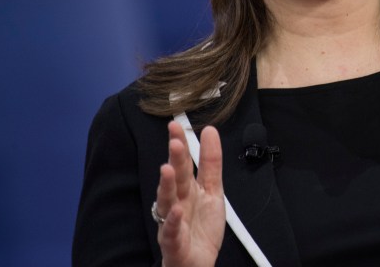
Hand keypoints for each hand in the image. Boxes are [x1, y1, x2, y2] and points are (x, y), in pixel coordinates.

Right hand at [155, 122, 224, 266]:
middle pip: (176, 178)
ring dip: (167, 186)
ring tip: (168, 170)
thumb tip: (210, 131)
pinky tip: (176, 210)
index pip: (182, 162)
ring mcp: (172, 222)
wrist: (198, 263)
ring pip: (167, 202)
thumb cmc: (201, 229)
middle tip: (175, 142)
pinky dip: (173, 221)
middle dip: (175, 160)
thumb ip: (211, 162)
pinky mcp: (174, 243)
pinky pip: (172, 232)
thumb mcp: (212, 191)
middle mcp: (176, 202)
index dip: (179, 144)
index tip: (175, 125)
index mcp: (186, 189)